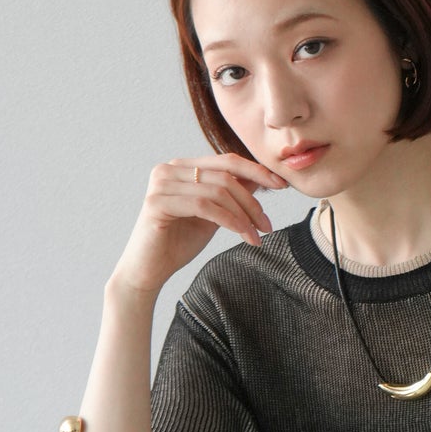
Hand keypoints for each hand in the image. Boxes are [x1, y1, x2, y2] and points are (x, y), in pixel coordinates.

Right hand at [111, 152, 289, 294]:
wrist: (148, 270)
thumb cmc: (179, 242)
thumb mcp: (214, 214)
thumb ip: (231, 194)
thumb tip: (261, 179)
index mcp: (182, 166)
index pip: (227, 161)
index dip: (257, 171)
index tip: (282, 186)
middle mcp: (169, 169)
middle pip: (226, 176)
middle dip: (253, 201)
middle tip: (267, 225)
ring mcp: (161, 184)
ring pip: (218, 191)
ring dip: (244, 215)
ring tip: (257, 236)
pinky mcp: (157, 202)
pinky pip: (205, 207)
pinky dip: (230, 221)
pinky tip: (244, 236)